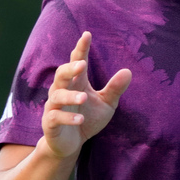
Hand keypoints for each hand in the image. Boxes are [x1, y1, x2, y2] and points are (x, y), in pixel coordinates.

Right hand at [41, 31, 131, 159]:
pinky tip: (80, 119)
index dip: (81, 48)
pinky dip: (67, 118)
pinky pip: (55, 118)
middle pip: (61, 74)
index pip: (77, 61)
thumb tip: (128, 71)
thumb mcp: (106, 104)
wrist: (71, 144)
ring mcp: (54, 107)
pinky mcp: (50, 124)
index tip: (87, 34)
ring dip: (69, 96)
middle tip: (81, 64)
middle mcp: (62, 91)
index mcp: (77, 83)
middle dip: (70, 68)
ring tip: (83, 97)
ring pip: (56, 95)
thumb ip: (114, 88)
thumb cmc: (87, 118)